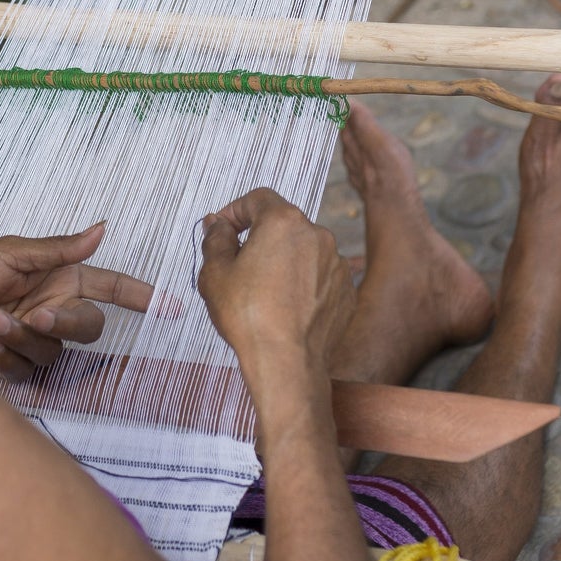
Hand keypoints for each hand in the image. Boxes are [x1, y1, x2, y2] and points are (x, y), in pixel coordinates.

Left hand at [0, 223, 153, 380]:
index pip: (109, 288)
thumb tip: (101, 230)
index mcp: (59, 280)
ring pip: (55, 352)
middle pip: (90, 328)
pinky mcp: (12, 362)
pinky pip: (26, 369)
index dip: (138, 297)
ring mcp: (34, 339)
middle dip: (67, 324)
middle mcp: (53, 310)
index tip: (168, 307)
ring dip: (22, 337)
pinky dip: (5, 353)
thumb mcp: (13, 253)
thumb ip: (59, 250)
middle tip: (37, 316)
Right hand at [197, 190, 355, 393]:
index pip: (257, 198)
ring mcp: (336, 263)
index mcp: (284, 222)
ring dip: (283, 263)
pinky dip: (302, 285)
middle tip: (237, 265)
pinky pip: (319, 278)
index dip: (235, 211)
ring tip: (262, 293)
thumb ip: (215, 239)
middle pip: (282, 225)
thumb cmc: (249, 317)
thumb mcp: (215, 274)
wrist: (287, 362)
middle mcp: (317, 234)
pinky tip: (285, 308)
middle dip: (259, 239)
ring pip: (302, 252)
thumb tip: (217, 225)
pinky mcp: (345, 290)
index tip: (222, 230)